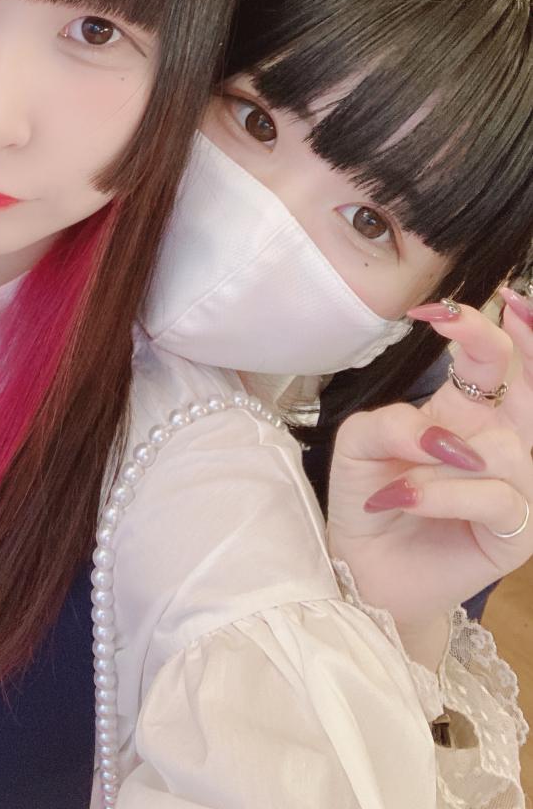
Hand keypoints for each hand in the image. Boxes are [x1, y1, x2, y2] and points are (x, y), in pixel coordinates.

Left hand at [327, 295, 532, 647]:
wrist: (362, 567)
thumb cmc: (368, 497)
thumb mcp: (360, 444)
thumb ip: (392, 422)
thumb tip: (442, 436)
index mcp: (465, 413)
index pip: (494, 359)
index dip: (478, 326)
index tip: (439, 309)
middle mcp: (498, 442)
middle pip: (531, 387)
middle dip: (522, 345)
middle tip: (489, 314)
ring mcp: (514, 487)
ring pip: (506, 448)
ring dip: (442, 458)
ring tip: (398, 479)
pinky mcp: (515, 532)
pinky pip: (496, 497)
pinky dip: (443, 493)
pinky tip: (405, 497)